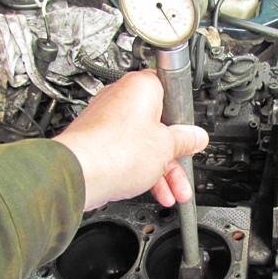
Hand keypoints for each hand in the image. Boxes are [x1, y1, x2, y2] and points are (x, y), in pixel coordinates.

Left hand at [54, 70, 208, 210]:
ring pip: (144, 144)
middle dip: (174, 153)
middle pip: (159, 125)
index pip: (171, 92)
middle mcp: (122, 99)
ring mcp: (107, 122)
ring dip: (162, 169)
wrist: (79, 175)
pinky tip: (157, 190)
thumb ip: (185, 140)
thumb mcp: (167, 147)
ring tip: (176, 191)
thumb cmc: (116, 151)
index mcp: (141, 87)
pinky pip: (128, 155)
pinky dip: (143, 171)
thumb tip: (197, 137)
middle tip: (185, 164)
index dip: (184, 117)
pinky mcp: (98, 143)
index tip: (192, 134)